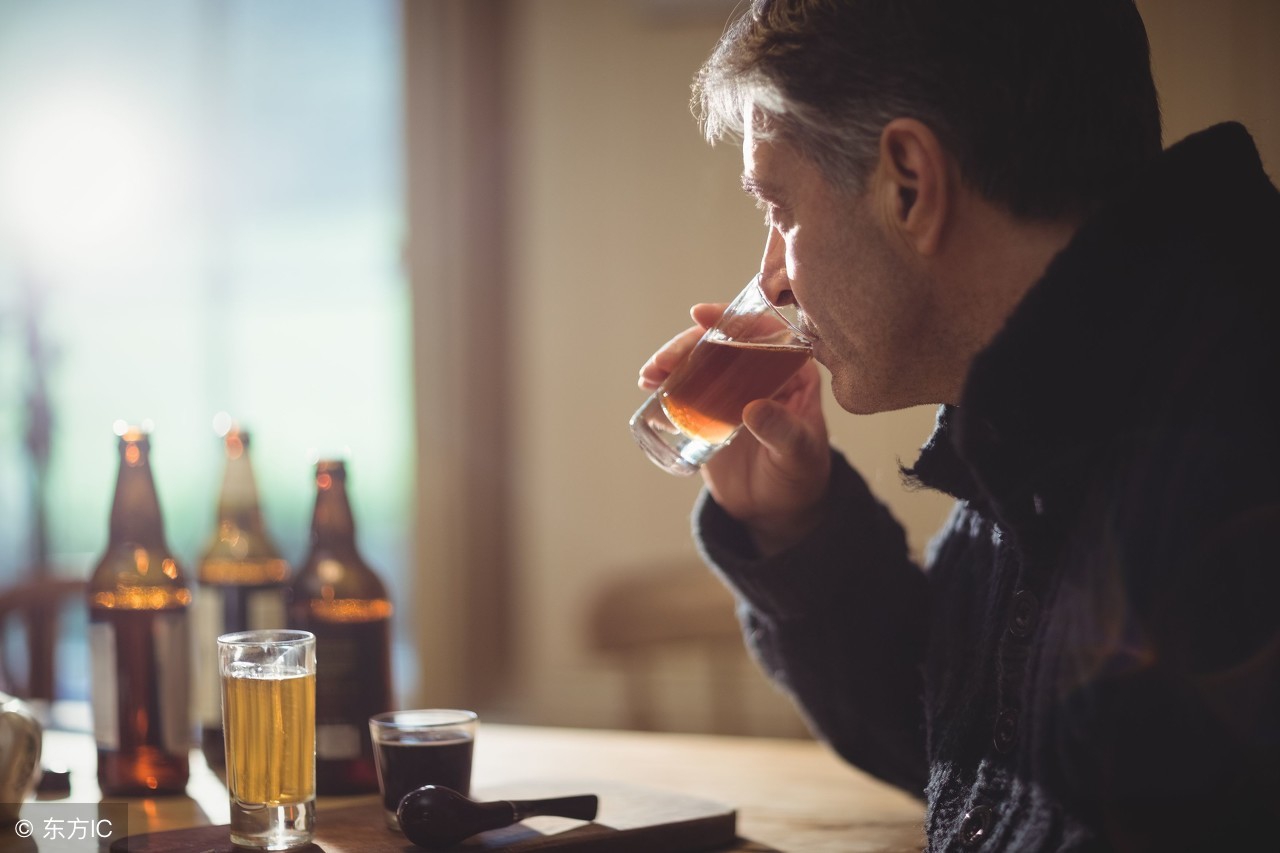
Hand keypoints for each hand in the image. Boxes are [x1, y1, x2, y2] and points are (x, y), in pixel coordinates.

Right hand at [638, 304, 831, 555]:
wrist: (775, 510)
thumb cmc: (799, 477)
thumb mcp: (797, 454)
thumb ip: (782, 431)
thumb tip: (754, 408)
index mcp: (793, 372)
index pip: (764, 331)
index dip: (732, 318)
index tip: (700, 316)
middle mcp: (761, 374)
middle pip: (722, 344)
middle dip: (689, 346)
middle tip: (664, 361)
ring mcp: (732, 392)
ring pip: (700, 364)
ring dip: (672, 362)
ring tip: (650, 375)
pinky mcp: (709, 412)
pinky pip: (686, 390)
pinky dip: (666, 385)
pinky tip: (650, 386)